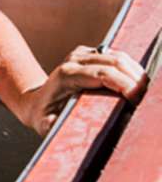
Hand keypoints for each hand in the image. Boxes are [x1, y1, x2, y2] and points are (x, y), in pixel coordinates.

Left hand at [20, 45, 147, 135]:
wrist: (37, 102)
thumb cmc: (43, 116)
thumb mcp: (45, 124)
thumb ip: (54, 126)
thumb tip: (63, 127)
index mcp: (67, 75)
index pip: (103, 74)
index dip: (124, 84)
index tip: (138, 99)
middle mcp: (74, 60)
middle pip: (116, 62)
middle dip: (136, 80)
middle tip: (146, 100)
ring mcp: (82, 54)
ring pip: (119, 57)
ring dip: (136, 73)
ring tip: (144, 94)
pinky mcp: (90, 54)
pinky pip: (118, 57)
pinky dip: (131, 69)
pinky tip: (136, 85)